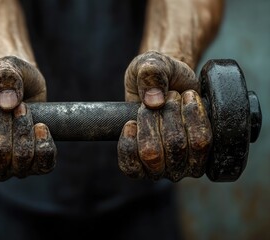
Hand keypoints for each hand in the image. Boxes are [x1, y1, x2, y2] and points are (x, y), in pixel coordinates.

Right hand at [0, 56, 56, 180]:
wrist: (24, 82)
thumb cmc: (5, 80)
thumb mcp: (2, 68)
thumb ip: (4, 78)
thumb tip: (8, 103)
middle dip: (6, 121)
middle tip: (11, 104)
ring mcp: (15, 165)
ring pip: (21, 158)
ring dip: (24, 128)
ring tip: (23, 109)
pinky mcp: (36, 162)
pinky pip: (44, 164)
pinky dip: (44, 143)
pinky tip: (41, 127)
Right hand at [118, 51, 211, 181]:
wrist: (178, 77)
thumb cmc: (154, 78)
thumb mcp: (143, 67)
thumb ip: (146, 76)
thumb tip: (155, 101)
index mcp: (134, 157)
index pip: (130, 167)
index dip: (129, 143)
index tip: (130, 122)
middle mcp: (158, 167)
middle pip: (153, 153)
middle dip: (154, 118)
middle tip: (156, 100)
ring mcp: (181, 163)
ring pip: (178, 146)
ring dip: (175, 114)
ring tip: (173, 96)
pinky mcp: (203, 154)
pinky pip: (202, 142)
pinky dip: (195, 115)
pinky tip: (189, 99)